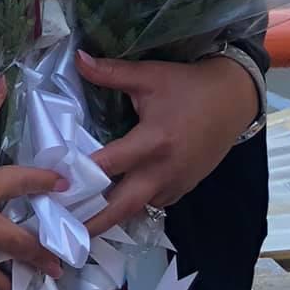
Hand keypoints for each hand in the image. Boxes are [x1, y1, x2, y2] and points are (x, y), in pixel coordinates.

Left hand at [78, 51, 259, 237]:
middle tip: (66, 230)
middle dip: (95, 220)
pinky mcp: (184, 187)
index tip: (55, 185)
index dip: (82, 174)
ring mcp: (177, 183)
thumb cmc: (189, 86)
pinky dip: (133, 207)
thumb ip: (111, 72)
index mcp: (154, 141)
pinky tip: (112, 206)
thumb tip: (78, 59)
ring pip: (139, 208)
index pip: (111, 165)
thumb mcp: (149, 75)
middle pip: (124, 205)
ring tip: (80, 222)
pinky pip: (154, 203)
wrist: (234, 99)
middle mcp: (165, 169)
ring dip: (112, 217)